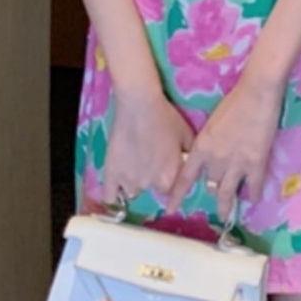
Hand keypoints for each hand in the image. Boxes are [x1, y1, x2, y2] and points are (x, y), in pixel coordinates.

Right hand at [102, 88, 194, 206]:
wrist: (139, 104)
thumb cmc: (165, 117)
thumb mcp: (186, 135)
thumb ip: (189, 156)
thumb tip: (190, 166)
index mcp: (170, 177)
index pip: (171, 191)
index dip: (168, 181)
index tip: (165, 171)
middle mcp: (150, 184)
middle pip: (151, 190)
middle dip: (152, 179)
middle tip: (148, 160)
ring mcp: (128, 181)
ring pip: (132, 192)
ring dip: (134, 182)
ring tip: (132, 164)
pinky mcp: (111, 174)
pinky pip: (110, 197)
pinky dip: (114, 195)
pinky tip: (116, 187)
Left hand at [165, 73, 283, 222]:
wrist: (256, 94)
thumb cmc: (233, 102)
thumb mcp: (212, 123)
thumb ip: (207, 143)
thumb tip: (208, 154)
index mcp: (201, 147)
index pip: (184, 178)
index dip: (176, 196)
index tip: (170, 209)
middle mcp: (215, 160)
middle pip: (209, 185)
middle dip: (211, 189)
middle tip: (214, 196)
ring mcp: (236, 164)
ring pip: (227, 193)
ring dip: (226, 205)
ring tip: (225, 214)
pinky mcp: (256, 164)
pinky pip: (253, 188)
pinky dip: (253, 195)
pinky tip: (253, 198)